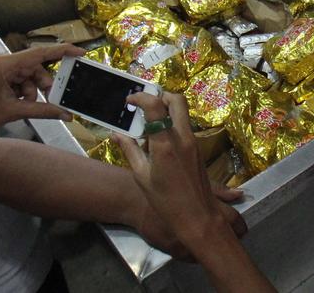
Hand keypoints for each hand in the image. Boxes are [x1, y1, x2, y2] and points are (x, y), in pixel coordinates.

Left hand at [0, 45, 78, 149]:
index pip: (37, 53)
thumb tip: (65, 114)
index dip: (61, 52)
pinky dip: (18, 89)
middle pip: (30, 66)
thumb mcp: (11, 113)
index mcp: (0, 64)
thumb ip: (41, 110)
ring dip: (29, 89)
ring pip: (21, 73)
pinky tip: (17, 103)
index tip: (78, 52)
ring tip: (27, 105)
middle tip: (49, 98)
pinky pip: (10, 77)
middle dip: (41, 82)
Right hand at [115, 92, 247, 255]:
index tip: (130, 100)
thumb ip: (130, 150)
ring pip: (183, 113)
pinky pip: (185, 126)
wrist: (198, 218)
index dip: (141, 97)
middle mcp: (183, 138)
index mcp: (166, 145)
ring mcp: (194, 142)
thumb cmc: (166, 202)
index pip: (156, 107)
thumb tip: (115, 134)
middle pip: (177, 100)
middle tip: (145, 104)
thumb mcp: (142, 177)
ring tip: (149, 124)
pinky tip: (159, 140)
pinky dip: (172, 124)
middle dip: (160, 96)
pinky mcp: (198, 149)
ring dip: (166, 110)